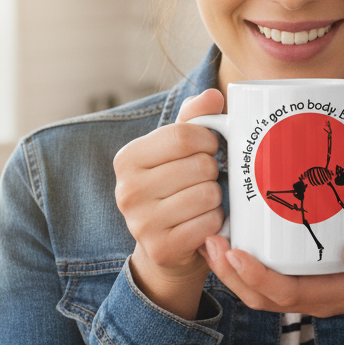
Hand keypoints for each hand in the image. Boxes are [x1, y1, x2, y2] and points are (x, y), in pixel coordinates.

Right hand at [113, 89, 225, 319]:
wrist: (165, 242)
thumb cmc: (175, 186)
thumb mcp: (179, 149)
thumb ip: (195, 117)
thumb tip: (212, 96)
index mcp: (127, 158)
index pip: (183, 135)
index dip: (208, 140)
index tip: (209, 149)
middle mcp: (127, 190)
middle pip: (198, 165)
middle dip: (213, 171)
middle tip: (206, 179)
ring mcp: (140, 223)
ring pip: (207, 194)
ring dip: (217, 197)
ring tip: (205, 200)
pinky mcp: (160, 248)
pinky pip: (208, 223)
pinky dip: (216, 221)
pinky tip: (204, 221)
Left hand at [200, 220, 343, 344]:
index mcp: (335, 294)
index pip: (288, 293)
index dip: (258, 277)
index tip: (236, 252)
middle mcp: (312, 299)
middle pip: (261, 298)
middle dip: (231, 274)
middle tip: (212, 241)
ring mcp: (303, 293)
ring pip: (256, 293)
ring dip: (229, 271)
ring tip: (211, 241)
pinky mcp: (297, 282)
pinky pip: (261, 281)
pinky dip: (239, 266)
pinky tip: (228, 240)